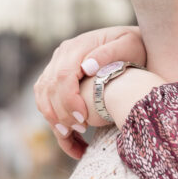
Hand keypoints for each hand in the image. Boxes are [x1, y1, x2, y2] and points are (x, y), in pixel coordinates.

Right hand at [33, 26, 146, 158]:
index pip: (63, 76)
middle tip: (81, 129)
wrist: (131, 43)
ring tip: (72, 135)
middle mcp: (62, 55)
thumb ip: (109, 53)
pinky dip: (54, 118)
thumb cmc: (134, 45)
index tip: (84, 118)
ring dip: (54, 117)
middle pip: (49, 88)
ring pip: (43, 95)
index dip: (69, 99)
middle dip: (62, 112)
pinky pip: (46, 100)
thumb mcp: (128, 44)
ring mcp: (57, 66)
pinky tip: (68, 134)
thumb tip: (87, 67)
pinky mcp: (58, 79)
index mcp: (77, 47)